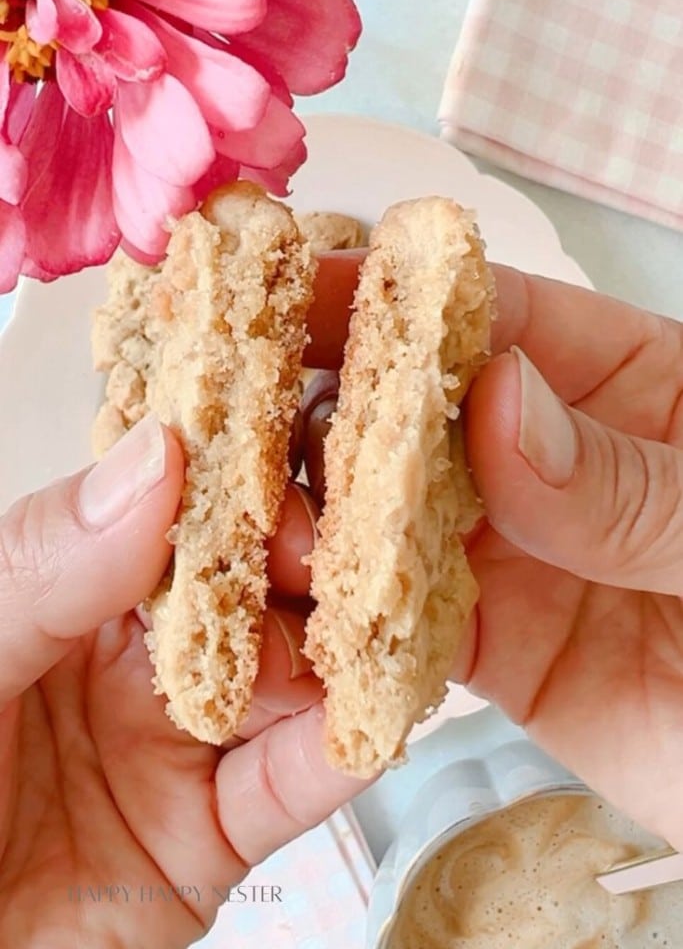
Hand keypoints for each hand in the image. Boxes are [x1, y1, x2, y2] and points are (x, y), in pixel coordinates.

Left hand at [0, 409, 366, 946]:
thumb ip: (47, 562)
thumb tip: (155, 457)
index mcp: (75, 586)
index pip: (176, 507)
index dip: (240, 469)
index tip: (299, 433)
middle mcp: (138, 653)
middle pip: (250, 583)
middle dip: (309, 557)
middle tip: (347, 548)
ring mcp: (180, 740)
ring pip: (287, 677)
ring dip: (341, 648)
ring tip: (383, 623)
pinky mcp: (212, 833)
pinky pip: (290, 787)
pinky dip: (342, 754)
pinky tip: (375, 720)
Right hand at [304, 253, 682, 853]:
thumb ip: (625, 478)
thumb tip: (495, 402)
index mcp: (618, 380)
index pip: (491, 314)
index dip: (394, 295)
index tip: (297, 286)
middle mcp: (542, 456)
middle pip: (412, 410)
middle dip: (324, 408)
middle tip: (237, 421)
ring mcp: (509, 551)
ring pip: (383, 517)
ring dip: (314, 520)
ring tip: (263, 534)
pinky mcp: (490, 650)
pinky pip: (397, 630)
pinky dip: (343, 627)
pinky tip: (292, 625)